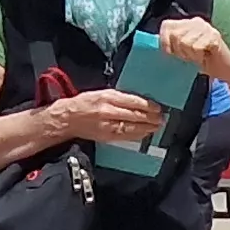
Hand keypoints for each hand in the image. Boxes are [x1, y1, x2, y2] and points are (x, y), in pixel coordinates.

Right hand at [45, 89, 163, 143]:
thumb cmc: (84, 103)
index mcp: (107, 97)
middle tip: (161, 118)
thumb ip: (120, 97)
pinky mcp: (106, 136)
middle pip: (134, 115)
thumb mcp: (102, 93)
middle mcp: (108, 111)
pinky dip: (137, 135)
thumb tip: (139, 102)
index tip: (157, 107)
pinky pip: (125, 137)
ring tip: (156, 127)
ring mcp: (107, 126)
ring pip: (131, 127)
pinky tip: (144, 134)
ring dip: (147, 128)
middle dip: (150, 118)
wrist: (68, 118)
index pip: (133, 102)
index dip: (148, 106)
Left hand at [155, 15, 229, 81]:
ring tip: (198, 57)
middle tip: (190, 57)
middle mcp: (196, 22)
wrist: (227, 68)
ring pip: (184, 42)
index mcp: (188, 23)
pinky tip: (205, 57)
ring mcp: (206, 28)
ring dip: (189, 55)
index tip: (171, 53)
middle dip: (179, 51)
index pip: (166, 26)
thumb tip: (153, 46)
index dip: (164, 41)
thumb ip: (172, 45)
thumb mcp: (184, 52)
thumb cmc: (204, 62)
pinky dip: (198, 56)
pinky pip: (196, 47)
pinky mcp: (213, 36)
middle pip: (174, 35)